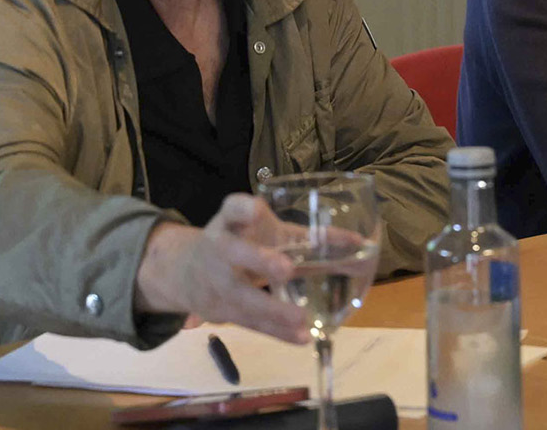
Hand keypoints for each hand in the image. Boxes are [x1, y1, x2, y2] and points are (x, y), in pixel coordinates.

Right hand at [134, 194, 309, 343]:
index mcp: (230, 222)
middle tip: (286, 269)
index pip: (232, 208)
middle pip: (232, 253)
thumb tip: (359, 244)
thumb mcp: (268, 232)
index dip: (243, 209)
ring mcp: (216, 281)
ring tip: (301, 317)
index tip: (256, 210)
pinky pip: (248, 322)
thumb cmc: (242, 243)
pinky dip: (276, 331)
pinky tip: (301, 337)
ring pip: (241, 296)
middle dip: (258, 261)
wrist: (186, 271)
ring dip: (271, 308)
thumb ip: (309, 238)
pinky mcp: (221, 310)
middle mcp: (219, 248)